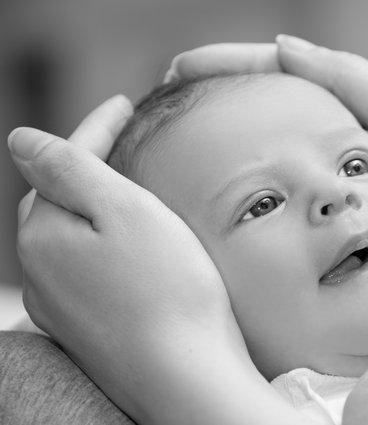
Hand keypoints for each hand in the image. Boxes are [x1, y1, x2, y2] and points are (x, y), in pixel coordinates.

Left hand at [9, 103, 251, 423]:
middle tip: (123, 140)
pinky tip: (130, 247)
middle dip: (86, 167)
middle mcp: (40, 274)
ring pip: (73, 237)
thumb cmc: (168, 289)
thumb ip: (69, 168)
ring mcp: (62, 306)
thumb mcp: (125, 211)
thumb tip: (21, 141)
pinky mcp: (89, 329)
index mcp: (43, 236)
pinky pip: (88, 270)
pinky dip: (105, 246)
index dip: (95, 127)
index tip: (125, 103)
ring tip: (127, 189)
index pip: (63, 164)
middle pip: (59, 201)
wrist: (188, 376)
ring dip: (94, 208)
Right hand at [165, 35, 367, 315]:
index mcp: (353, 106)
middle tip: (165, 103)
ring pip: (264, 150)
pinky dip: (245, 186)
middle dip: (215, 99)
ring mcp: (325, 181)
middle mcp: (332, 139)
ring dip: (221, 141)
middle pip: (264, 107)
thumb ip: (350, 77)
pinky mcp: (325, 222)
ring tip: (176, 139)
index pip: (277, 71)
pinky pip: (274, 195)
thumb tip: (284, 44)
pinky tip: (217, 188)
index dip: (227, 66)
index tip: (179, 70)